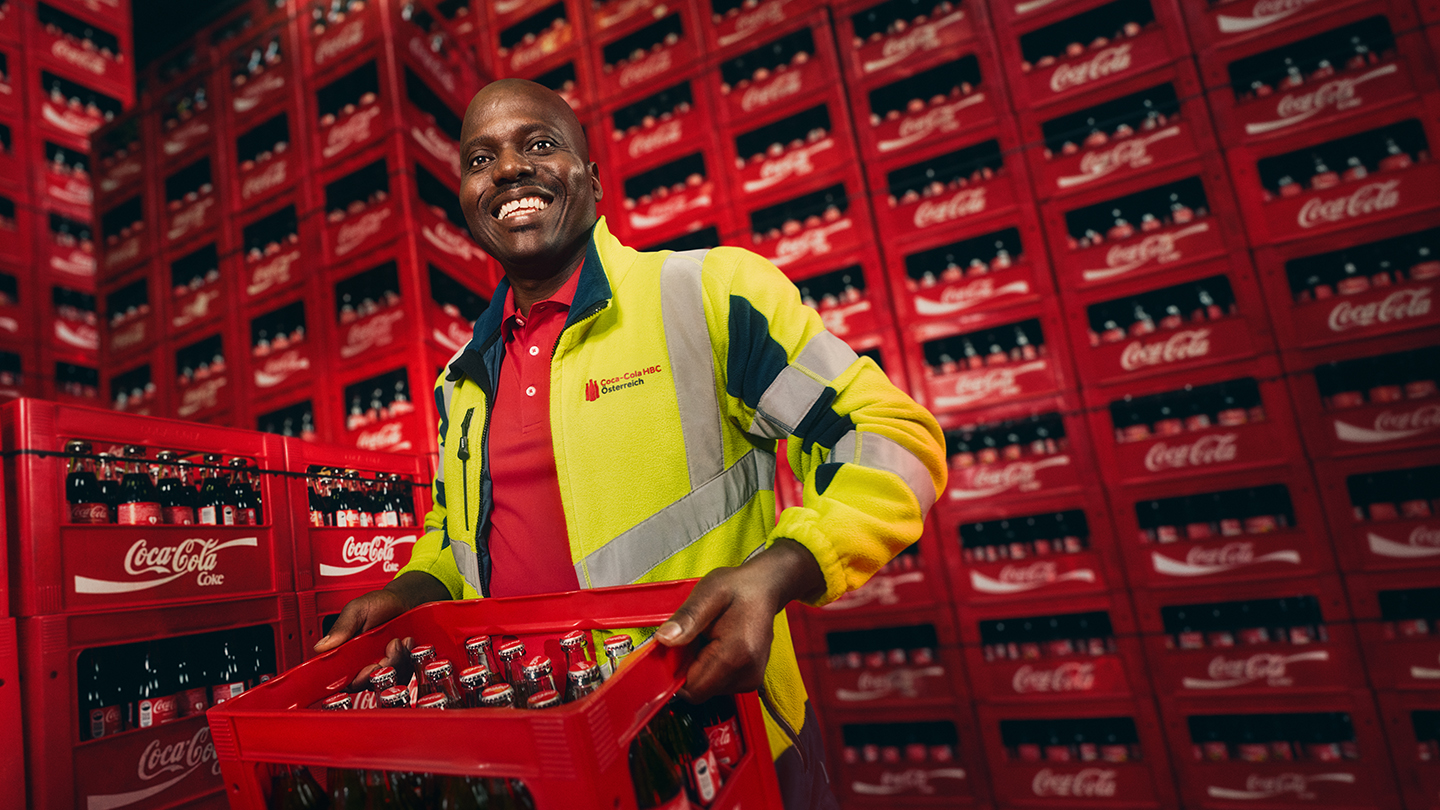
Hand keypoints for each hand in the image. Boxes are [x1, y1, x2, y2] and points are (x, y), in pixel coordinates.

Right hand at [313, 571, 449, 690]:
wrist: (404, 599)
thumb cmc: (379, 604)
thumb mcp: (357, 610)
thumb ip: (342, 627)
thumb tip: (321, 647)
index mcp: (347, 654)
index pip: (344, 679)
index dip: (357, 679)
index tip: (368, 667)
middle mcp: (364, 663)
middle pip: (369, 682)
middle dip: (382, 668)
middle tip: (391, 646)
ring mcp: (382, 665)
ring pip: (389, 679)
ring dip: (398, 660)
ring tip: (400, 639)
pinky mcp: (400, 666)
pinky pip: (405, 673)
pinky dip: (409, 659)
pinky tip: (408, 642)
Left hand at [655, 538, 823, 702]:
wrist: (763, 588)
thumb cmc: (738, 589)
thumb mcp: (707, 593)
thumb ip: (686, 618)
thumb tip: (664, 639)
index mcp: (737, 654)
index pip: (692, 689)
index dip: (677, 670)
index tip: (680, 646)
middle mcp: (747, 673)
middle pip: (699, 689)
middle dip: (688, 666)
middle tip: (697, 636)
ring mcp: (750, 678)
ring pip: (707, 688)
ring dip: (699, 666)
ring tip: (710, 637)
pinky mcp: (749, 679)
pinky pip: (717, 683)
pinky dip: (710, 667)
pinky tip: (717, 644)